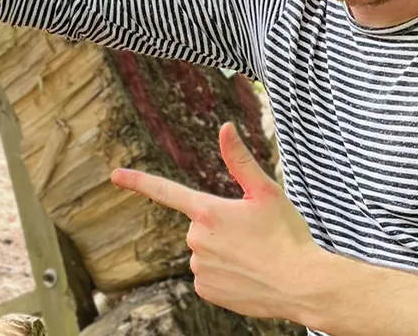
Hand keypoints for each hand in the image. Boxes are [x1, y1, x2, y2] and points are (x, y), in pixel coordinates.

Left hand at [111, 123, 320, 320]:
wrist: (302, 285)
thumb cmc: (288, 234)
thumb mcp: (267, 192)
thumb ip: (240, 160)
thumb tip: (225, 127)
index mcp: (208, 211)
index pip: (166, 191)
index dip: (139, 181)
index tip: (115, 175)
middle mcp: (196, 239)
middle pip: (200, 225)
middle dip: (221, 227)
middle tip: (254, 236)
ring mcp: (199, 268)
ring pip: (205, 251)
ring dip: (225, 252)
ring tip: (254, 257)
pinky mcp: (205, 290)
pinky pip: (209, 276)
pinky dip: (225, 274)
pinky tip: (247, 276)